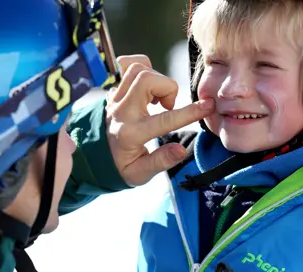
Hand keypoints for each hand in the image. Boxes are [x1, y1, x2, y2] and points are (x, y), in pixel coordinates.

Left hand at [106, 54, 214, 185]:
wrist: (95, 156)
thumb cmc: (121, 166)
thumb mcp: (140, 174)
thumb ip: (161, 161)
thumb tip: (181, 150)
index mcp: (130, 134)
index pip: (163, 120)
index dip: (189, 113)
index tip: (207, 106)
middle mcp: (121, 112)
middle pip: (146, 80)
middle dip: (168, 88)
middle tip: (169, 106)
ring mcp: (115, 98)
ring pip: (138, 69)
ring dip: (157, 79)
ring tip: (160, 99)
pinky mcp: (114, 90)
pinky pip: (128, 65)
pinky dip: (144, 69)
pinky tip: (150, 86)